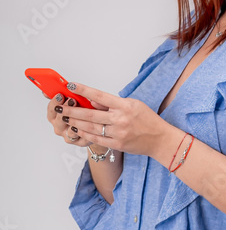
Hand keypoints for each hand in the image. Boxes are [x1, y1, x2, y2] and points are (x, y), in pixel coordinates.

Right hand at [45, 92, 97, 148]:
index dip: (54, 102)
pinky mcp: (79, 142)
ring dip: (75, 120)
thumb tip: (64, 84)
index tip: (60, 94)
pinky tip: (87, 125)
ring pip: (69, 129)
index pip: (51, 109)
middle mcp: (59, 127)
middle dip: (65, 109)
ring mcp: (68, 135)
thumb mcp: (76, 101)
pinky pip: (81, 137)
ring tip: (81, 112)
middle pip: (58, 120)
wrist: (95, 127)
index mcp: (55, 116)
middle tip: (72, 100)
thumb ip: (68, 93)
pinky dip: (84, 131)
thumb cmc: (83, 112)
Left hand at [55, 82, 177, 158]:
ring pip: (92, 127)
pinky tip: (77, 129)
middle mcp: (121, 119)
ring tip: (66, 118)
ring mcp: (119, 133)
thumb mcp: (133, 104)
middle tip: (60, 107)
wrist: (160, 139)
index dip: (84, 90)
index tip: (71, 85)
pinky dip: (86, 134)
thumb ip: (112, 103)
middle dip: (73, 110)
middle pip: (91, 114)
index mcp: (125, 106)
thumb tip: (92, 100)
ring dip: (76, 122)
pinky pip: (97, 139)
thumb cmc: (147, 120)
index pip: (99, 95)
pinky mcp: (118, 144)